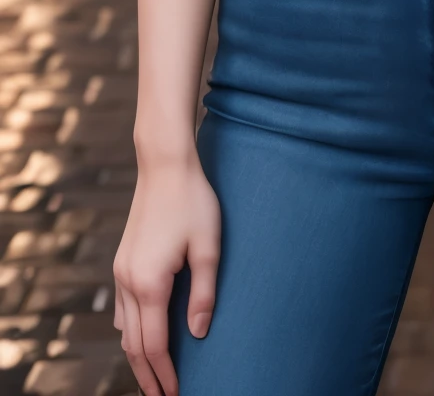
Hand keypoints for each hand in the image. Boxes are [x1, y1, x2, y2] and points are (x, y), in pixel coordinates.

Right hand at [113, 153, 220, 395]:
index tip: (177, 395)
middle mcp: (128, 282)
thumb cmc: (193, 201)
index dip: (165, 375)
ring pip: (124, 329)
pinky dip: (130, 331)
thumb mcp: (208, 247)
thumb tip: (197, 334)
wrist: (165, 165)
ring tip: (152, 378)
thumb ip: (204, 294)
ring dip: (137, 356)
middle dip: (148, 375)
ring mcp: (121, 271)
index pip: (154, 345)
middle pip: (134, 344)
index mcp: (149, 283)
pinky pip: (122, 308)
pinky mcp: (122, 261)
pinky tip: (138, 339)